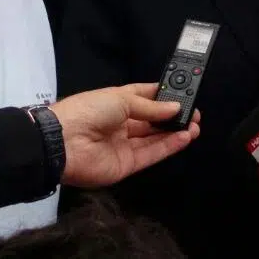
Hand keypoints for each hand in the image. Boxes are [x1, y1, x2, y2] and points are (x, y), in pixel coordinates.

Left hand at [52, 84, 199, 187]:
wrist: (63, 143)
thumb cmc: (88, 111)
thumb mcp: (120, 99)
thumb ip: (151, 107)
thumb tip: (175, 108)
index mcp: (115, 102)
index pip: (144, 96)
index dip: (163, 95)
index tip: (184, 93)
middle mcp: (121, 123)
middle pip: (152, 120)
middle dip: (173, 116)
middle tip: (194, 112)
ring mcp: (124, 145)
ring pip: (155, 138)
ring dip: (175, 131)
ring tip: (195, 125)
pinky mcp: (127, 164)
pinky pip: (152, 154)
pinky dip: (169, 146)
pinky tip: (185, 137)